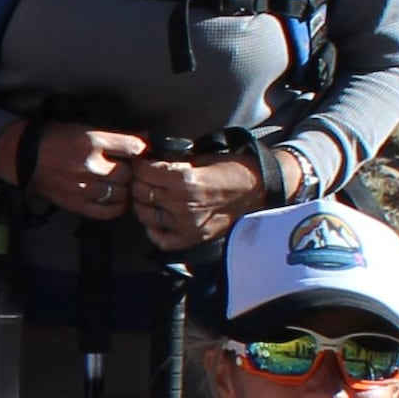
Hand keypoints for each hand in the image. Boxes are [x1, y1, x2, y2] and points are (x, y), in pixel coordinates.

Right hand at [11, 119, 143, 224]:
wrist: (24, 156)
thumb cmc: (55, 139)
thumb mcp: (85, 129)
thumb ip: (115, 137)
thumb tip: (145, 138)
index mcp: (92, 142)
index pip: (132, 147)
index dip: (141, 150)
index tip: (140, 152)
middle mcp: (90, 165)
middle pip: (128, 173)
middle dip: (130, 171)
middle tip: (128, 169)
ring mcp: (83, 187)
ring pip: (121, 193)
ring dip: (124, 189)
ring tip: (120, 184)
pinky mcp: (77, 203)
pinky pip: (107, 211)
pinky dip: (116, 207)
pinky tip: (115, 199)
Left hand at [128, 149, 269, 252]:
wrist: (260, 190)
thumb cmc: (234, 169)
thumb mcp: (203, 158)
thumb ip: (176, 162)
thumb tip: (152, 159)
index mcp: (185, 181)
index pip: (144, 172)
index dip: (139, 165)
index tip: (141, 162)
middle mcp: (183, 205)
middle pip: (142, 192)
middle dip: (138, 181)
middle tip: (141, 176)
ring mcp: (187, 224)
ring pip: (146, 215)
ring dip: (142, 203)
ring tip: (147, 195)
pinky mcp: (194, 238)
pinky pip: (162, 240)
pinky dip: (153, 230)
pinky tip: (154, 220)